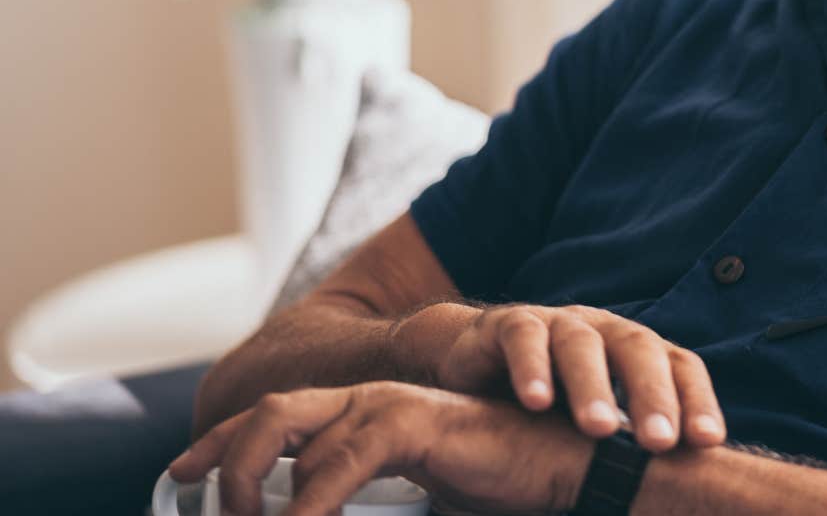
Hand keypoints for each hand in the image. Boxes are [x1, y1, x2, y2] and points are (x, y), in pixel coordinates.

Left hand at [168, 382, 591, 515]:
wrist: (569, 467)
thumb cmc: (500, 484)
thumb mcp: (418, 496)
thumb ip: (368, 500)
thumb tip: (315, 513)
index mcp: (368, 414)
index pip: (276, 420)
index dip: (220, 446)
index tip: (179, 478)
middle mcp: (372, 400)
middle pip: (270, 413)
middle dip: (222, 459)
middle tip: (202, 505)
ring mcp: (392, 406)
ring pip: (289, 430)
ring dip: (251, 486)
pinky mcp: (417, 424)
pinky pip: (340, 461)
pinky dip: (307, 502)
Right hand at [410, 302, 726, 448]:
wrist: (478, 365)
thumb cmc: (553, 402)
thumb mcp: (594, 421)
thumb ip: (631, 443)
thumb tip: (680, 496)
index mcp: (638, 352)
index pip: (681, 367)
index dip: (697, 400)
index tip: (707, 442)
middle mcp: (606, 331)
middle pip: (639, 351)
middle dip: (652, 395)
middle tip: (659, 441)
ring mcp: (559, 323)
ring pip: (582, 346)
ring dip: (593, 386)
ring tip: (599, 429)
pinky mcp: (511, 325)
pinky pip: (525, 340)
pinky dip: (531, 369)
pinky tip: (536, 403)